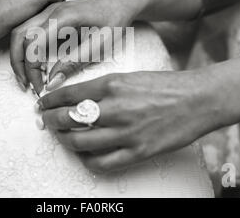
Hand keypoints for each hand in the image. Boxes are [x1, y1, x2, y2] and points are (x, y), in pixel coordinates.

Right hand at [10, 0, 144, 91]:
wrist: (121, 3)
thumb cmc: (114, 21)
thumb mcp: (99, 45)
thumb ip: (74, 62)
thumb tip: (51, 83)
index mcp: (63, 16)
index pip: (33, 43)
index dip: (31, 69)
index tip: (40, 88)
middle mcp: (51, 10)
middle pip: (19, 36)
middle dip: (18, 63)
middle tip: (27, 86)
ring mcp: (48, 11)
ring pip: (20, 33)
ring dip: (20, 56)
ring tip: (29, 79)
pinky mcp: (50, 16)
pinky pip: (29, 31)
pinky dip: (27, 50)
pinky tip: (38, 66)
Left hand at [37, 71, 221, 172]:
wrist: (196, 99)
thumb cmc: (164, 85)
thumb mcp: (128, 76)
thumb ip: (102, 88)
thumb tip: (76, 99)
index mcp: (112, 84)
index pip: (68, 94)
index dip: (49, 101)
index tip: (42, 104)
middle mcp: (115, 108)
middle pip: (68, 119)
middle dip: (50, 121)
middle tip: (46, 121)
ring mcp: (126, 132)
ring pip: (80, 142)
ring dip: (65, 140)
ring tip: (62, 137)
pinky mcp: (138, 151)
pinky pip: (102, 163)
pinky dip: (87, 161)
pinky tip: (85, 155)